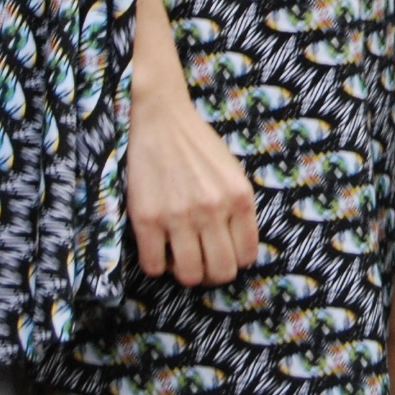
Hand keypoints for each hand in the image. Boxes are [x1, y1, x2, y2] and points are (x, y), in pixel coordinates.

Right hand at [125, 85, 259, 286]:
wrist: (162, 118)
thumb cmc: (199, 145)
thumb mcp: (233, 174)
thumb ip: (238, 209)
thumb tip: (237, 250)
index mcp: (240, 198)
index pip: (247, 256)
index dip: (234, 261)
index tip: (221, 254)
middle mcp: (213, 210)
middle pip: (221, 273)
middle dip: (211, 273)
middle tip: (200, 260)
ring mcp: (179, 216)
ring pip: (188, 276)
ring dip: (183, 272)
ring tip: (178, 255)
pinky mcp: (147, 218)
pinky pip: (153, 266)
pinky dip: (156, 264)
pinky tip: (157, 246)